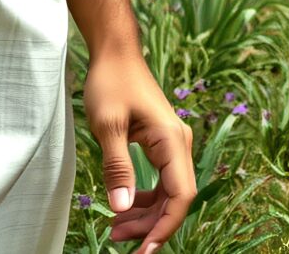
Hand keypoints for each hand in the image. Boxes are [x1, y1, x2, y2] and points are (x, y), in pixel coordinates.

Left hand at [84, 49, 196, 252]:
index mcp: (173, 141)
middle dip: (150, 225)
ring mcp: (172, 146)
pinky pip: (159, 182)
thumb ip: (117, 168)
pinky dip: (143, 200)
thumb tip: (121, 208)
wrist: (115, 54)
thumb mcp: (108, 126)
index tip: (143, 250)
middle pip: (175, 200)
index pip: (181, 196)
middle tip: (117, 239)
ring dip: (145, 216)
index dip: (165, 227)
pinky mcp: (161, 146)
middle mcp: (179, 146)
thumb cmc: (112, 83)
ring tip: (115, 229)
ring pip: (167, 194)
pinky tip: (124, 207)